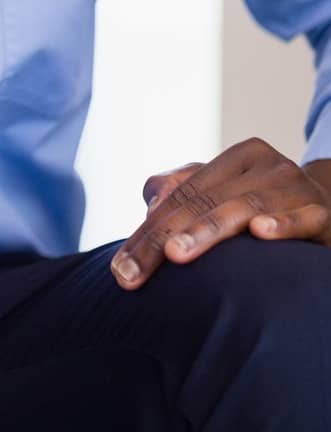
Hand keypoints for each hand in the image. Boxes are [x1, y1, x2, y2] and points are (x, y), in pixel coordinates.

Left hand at [110, 137, 330, 288]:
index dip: (148, 233)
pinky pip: (302, 218)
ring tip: (176, 252)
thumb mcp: (227, 194)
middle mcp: (265, 165)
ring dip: (208, 230)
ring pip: (244, 207)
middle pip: (204, 202)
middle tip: (132, 272)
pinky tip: (261, 233)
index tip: (120, 270)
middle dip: (163, 239)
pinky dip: (281, 223)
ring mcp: (294, 186)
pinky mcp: (322, 213)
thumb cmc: (269, 206)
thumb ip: (186, 192)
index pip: (182, 196)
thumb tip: (151, 199)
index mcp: (236, 159)